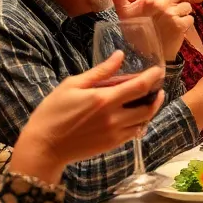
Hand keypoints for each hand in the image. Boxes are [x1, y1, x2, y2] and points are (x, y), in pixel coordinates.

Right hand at [13, 51, 163, 179]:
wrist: (43, 147)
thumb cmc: (53, 113)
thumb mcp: (72, 85)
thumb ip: (99, 72)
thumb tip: (119, 55)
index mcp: (104, 100)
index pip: (139, 86)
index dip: (153, 77)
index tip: (159, 70)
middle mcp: (114, 118)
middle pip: (148, 106)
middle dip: (156, 95)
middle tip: (157, 86)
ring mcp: (114, 134)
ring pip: (144, 121)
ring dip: (150, 109)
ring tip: (148, 99)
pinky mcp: (112, 145)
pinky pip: (134, 133)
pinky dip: (139, 122)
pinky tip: (135, 115)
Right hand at [108, 0, 192, 61]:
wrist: (145, 54)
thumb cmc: (134, 32)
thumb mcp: (124, 13)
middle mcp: (161, 4)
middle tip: (178, 0)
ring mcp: (172, 15)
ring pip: (187, 5)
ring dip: (184, 9)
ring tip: (178, 14)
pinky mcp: (180, 26)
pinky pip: (190, 18)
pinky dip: (187, 21)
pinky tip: (179, 25)